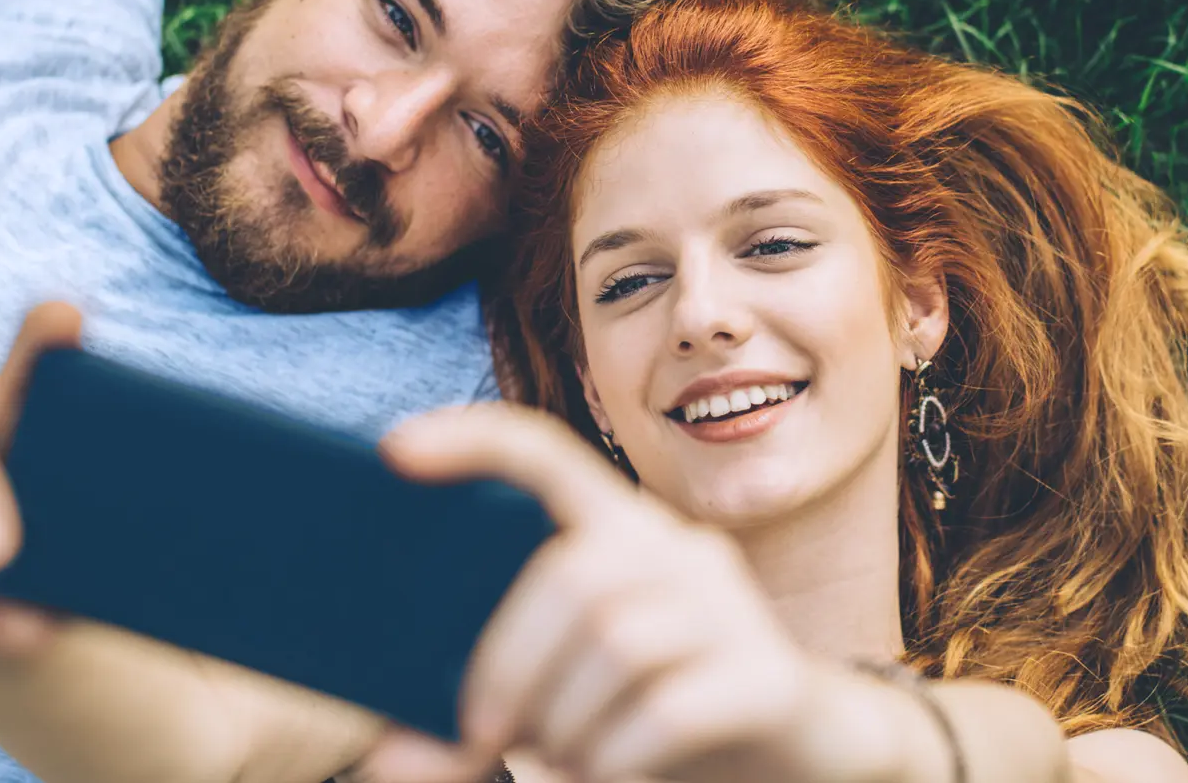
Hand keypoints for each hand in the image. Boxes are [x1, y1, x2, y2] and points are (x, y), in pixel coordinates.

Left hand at [363, 404, 820, 782]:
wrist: (801, 753)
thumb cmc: (658, 716)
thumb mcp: (570, 700)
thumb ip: (489, 715)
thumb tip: (386, 763)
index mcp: (619, 531)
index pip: (547, 453)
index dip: (474, 439)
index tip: (394, 448)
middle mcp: (677, 548)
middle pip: (572, 574)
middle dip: (507, 664)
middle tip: (481, 734)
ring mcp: (730, 606)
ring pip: (616, 640)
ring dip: (562, 719)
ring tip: (558, 757)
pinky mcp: (765, 675)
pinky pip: (666, 711)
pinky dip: (614, 759)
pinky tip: (606, 776)